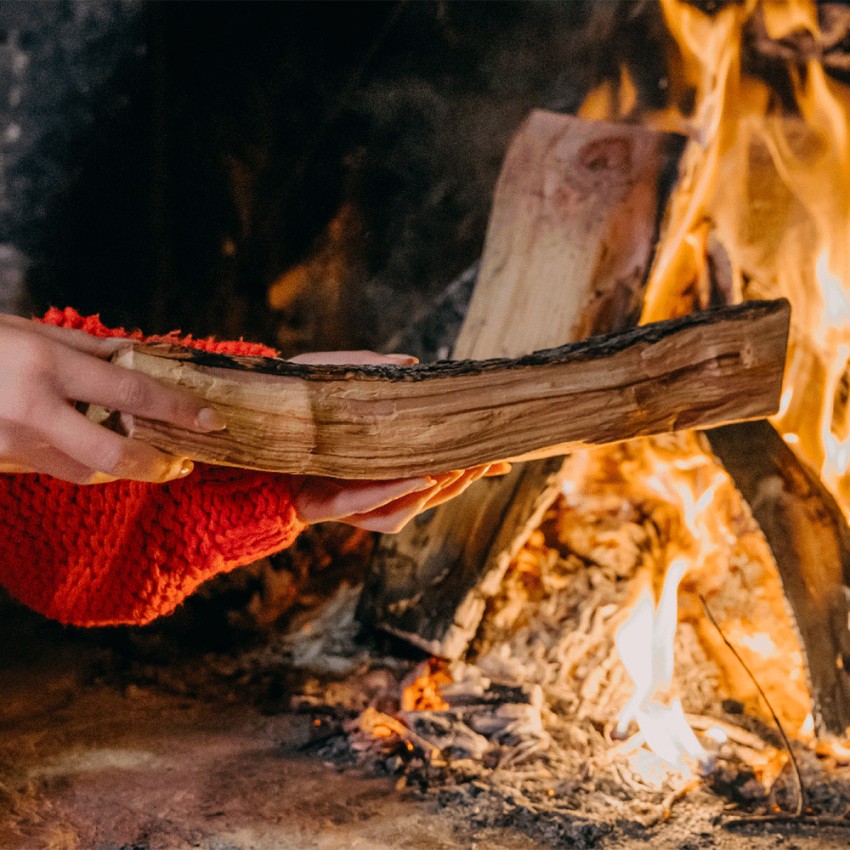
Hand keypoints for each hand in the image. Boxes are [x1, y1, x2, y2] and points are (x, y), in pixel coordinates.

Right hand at [0, 314, 225, 483]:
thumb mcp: (28, 330)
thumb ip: (85, 347)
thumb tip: (136, 356)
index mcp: (47, 367)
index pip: (132, 393)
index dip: (178, 409)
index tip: (212, 419)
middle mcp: (34, 409)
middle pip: (113, 452)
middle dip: (156, 463)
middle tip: (181, 461)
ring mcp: (14, 441)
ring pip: (86, 470)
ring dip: (122, 466)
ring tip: (146, 453)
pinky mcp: (2, 460)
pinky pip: (57, 469)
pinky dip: (85, 464)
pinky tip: (98, 448)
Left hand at [286, 349, 510, 531]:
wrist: (235, 419)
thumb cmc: (287, 399)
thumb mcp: (332, 376)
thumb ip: (370, 370)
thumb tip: (413, 365)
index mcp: (375, 462)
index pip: (432, 470)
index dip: (467, 470)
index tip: (503, 460)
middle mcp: (363, 485)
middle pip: (424, 495)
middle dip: (460, 482)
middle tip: (488, 461)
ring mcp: (342, 499)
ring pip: (400, 510)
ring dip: (432, 492)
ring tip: (459, 469)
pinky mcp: (318, 506)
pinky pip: (359, 507)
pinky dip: (387, 495)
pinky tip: (419, 478)